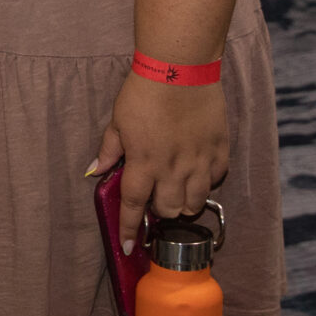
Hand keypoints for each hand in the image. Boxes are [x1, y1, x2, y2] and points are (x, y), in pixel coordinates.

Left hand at [86, 72, 228, 254]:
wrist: (180, 68)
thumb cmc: (143, 92)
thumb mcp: (117, 121)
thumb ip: (110, 150)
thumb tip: (96, 172)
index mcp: (143, 163)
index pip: (132, 206)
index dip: (129, 229)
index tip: (129, 247)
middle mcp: (172, 169)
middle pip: (167, 210)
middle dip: (159, 213)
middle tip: (154, 200)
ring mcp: (199, 161)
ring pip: (194, 203)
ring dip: (183, 203)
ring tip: (176, 192)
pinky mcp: (219, 150)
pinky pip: (215, 181)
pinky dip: (206, 183)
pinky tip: (198, 173)